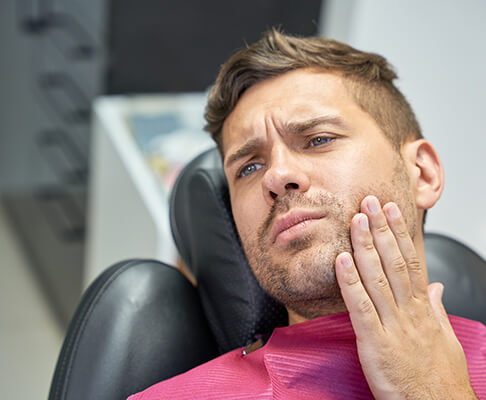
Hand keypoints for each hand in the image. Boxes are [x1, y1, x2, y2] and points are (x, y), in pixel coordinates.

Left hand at [335, 195, 476, 399]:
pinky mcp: (375, 343)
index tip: (391, 211)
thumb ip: (435, 310)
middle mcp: (409, 312)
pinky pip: (360, 307)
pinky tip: (341, 261)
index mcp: (423, 309)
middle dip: (380, 229)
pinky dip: (350, 282)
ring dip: (364, 246)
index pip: (411, 261)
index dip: (399, 233)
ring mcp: (392, 326)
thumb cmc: (439, 380)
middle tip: (369, 202)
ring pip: (377, 277)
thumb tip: (434, 288)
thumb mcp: (444, 339)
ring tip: (356, 219)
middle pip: (393, 261)